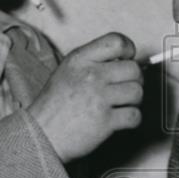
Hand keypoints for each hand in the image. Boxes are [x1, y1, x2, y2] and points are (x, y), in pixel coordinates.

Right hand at [29, 33, 141, 161]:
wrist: (41, 135)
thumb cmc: (53, 106)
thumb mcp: (67, 71)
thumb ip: (92, 61)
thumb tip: (124, 60)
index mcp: (80, 60)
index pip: (116, 42)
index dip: (129, 50)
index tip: (127, 59)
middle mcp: (91, 76)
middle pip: (134, 69)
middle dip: (134, 80)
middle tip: (124, 88)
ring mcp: (99, 99)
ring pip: (137, 92)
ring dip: (134, 101)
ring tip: (121, 105)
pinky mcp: (106, 121)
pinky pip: (135, 115)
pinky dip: (132, 119)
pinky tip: (120, 120)